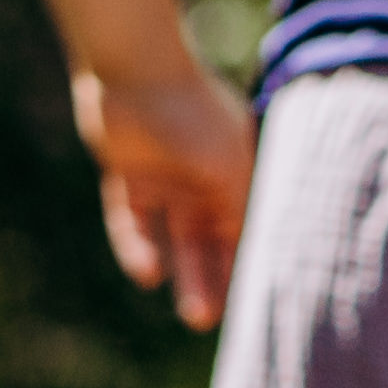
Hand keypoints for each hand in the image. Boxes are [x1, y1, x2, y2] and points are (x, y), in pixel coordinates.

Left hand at [71, 65, 254, 328]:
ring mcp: (165, 177)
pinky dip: (139, 247)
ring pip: (174, 238)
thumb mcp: (230, 169)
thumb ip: (242, 212)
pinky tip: (148, 274)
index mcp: (234, 172)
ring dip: (183, 274)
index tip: (252, 306)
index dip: (245, 266)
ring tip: (191, 314)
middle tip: (211, 322)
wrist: (134, 65)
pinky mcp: (128, 175)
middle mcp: (201, 179)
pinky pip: (132, 221)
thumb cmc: (193, 115)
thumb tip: (259, 258)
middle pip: (208, 242)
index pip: (242, 229)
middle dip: (212, 280)